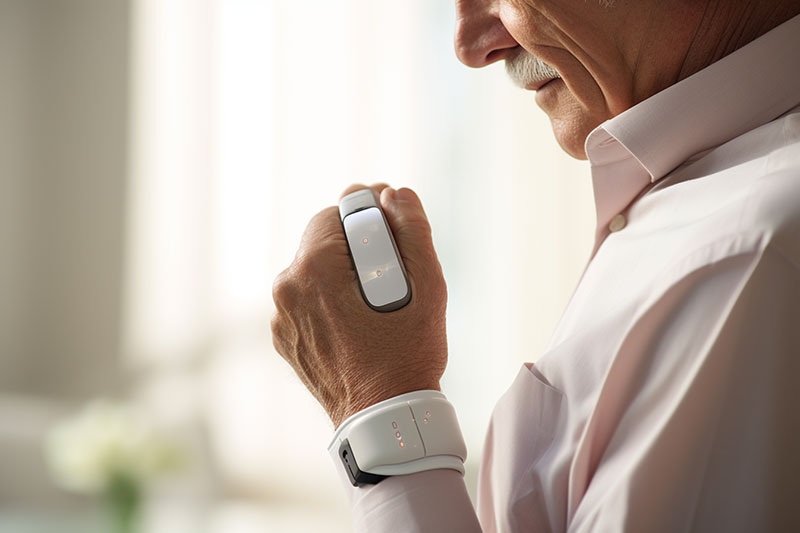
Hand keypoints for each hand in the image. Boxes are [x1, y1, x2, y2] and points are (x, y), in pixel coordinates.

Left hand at [270, 183, 447, 427]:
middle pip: (321, 240)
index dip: (368, 215)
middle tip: (390, 272)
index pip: (337, 212)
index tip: (391, 230)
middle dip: (356, 246)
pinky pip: (306, 302)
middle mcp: (287, 288)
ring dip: (341, 274)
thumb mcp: (427, 286)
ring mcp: (281, 317)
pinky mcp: (284, 340)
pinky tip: (357, 324)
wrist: (384, 418)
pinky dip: (328, 302)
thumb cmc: (408, 353)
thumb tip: (395, 192)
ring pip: (313, 271)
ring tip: (376, 302)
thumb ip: (412, 230)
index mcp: (314, 268)